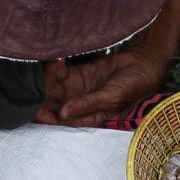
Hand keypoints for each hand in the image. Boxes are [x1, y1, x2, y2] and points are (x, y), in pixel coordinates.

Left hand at [35, 41, 168, 126]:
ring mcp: (76, 89)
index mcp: (87, 118)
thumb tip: (63, 113)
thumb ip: (87, 104)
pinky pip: (60, 72)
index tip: (35, 108)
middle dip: (42, 94)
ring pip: (53, 86)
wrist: (144, 65)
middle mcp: (78, 105)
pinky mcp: (77, 73)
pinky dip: (55, 66)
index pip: (60, 121)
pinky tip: (58, 59)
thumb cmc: (134, 87)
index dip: (45, 116)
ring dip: (48, 77)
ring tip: (54, 65)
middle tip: (38, 80)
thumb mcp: (111, 98)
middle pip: (52, 103)